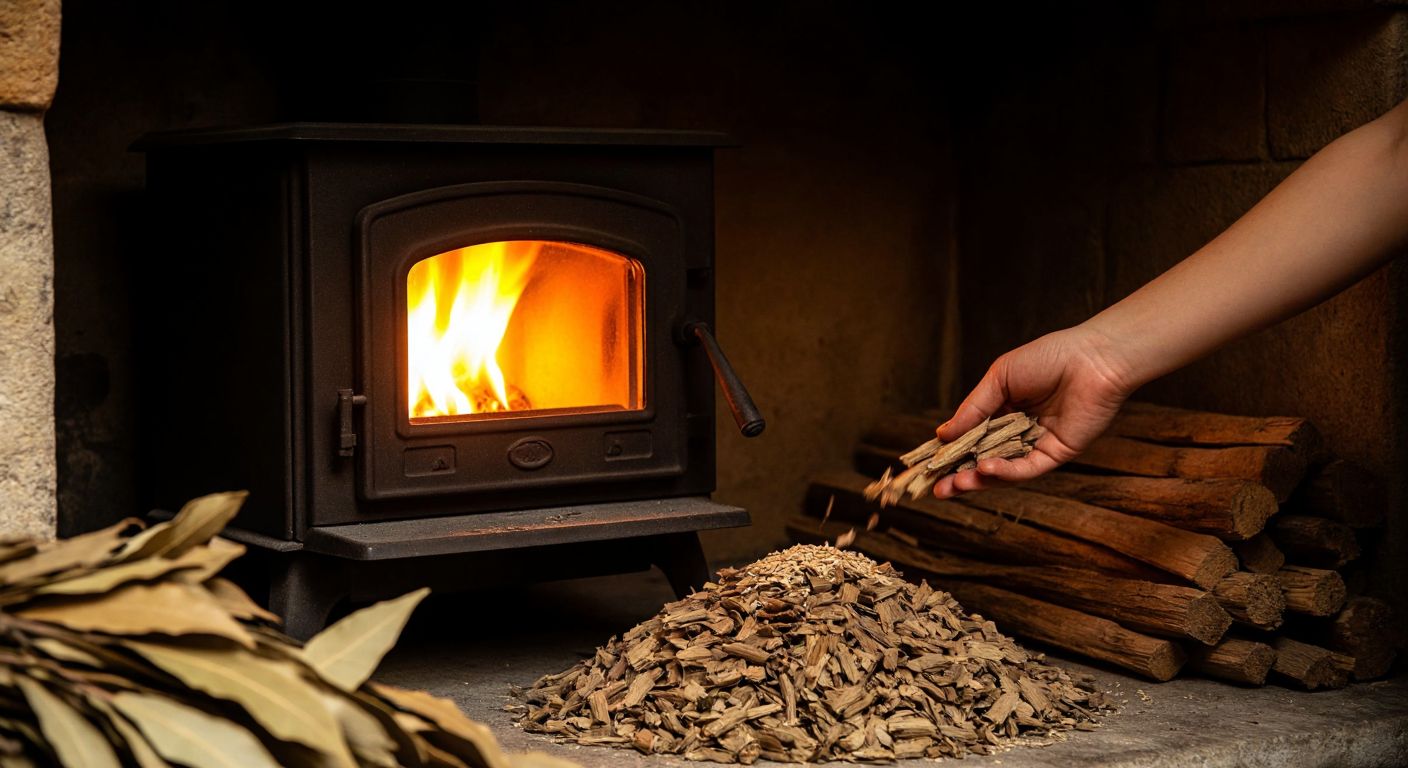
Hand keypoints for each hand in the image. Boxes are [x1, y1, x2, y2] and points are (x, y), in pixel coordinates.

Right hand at [931, 323, 1137, 498]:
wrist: (1093, 360)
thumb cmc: (1048, 358)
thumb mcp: (998, 379)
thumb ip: (972, 410)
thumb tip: (942, 435)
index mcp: (1003, 410)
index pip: (970, 436)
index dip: (950, 451)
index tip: (927, 465)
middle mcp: (1017, 430)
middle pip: (983, 458)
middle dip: (959, 475)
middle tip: (936, 488)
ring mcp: (1035, 444)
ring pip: (1002, 469)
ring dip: (978, 479)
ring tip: (955, 484)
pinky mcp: (1055, 454)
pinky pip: (1026, 468)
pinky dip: (1005, 471)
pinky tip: (985, 469)